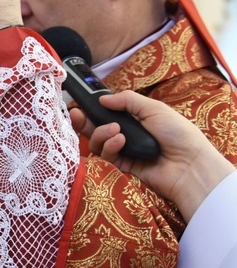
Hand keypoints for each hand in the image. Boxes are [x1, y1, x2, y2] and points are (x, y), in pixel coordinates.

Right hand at [70, 91, 234, 222]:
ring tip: (115, 130)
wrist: (189, 164)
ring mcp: (123, 153)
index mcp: (134, 120)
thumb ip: (127, 101)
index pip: (107, 114)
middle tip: (77, 114)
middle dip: (85, 122)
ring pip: (98, 143)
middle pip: (96, 129)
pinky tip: (120, 141)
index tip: (80, 105)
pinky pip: (106, 157)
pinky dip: (109, 147)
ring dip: (101, 133)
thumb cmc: (177, 133)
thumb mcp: (153, 108)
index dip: (92, 110)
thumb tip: (102, 98)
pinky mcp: (121, 169)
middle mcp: (126, 136)